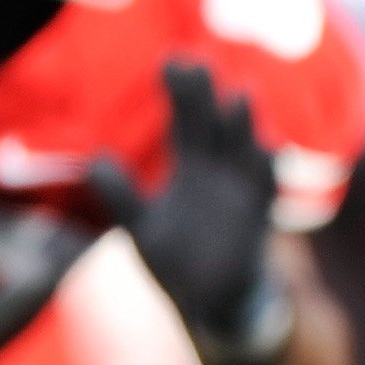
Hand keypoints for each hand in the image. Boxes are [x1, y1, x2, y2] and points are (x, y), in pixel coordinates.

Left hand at [91, 60, 278, 345]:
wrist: (213, 304)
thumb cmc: (179, 263)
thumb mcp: (142, 228)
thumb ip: (122, 195)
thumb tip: (95, 158)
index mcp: (191, 170)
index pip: (184, 123)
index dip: (180, 94)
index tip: (172, 61)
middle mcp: (219, 174)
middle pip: (212, 127)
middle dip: (206, 98)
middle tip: (196, 63)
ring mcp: (241, 194)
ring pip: (243, 151)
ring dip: (243, 126)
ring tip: (240, 94)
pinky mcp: (258, 220)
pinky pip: (266, 190)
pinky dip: (267, 170)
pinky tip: (268, 147)